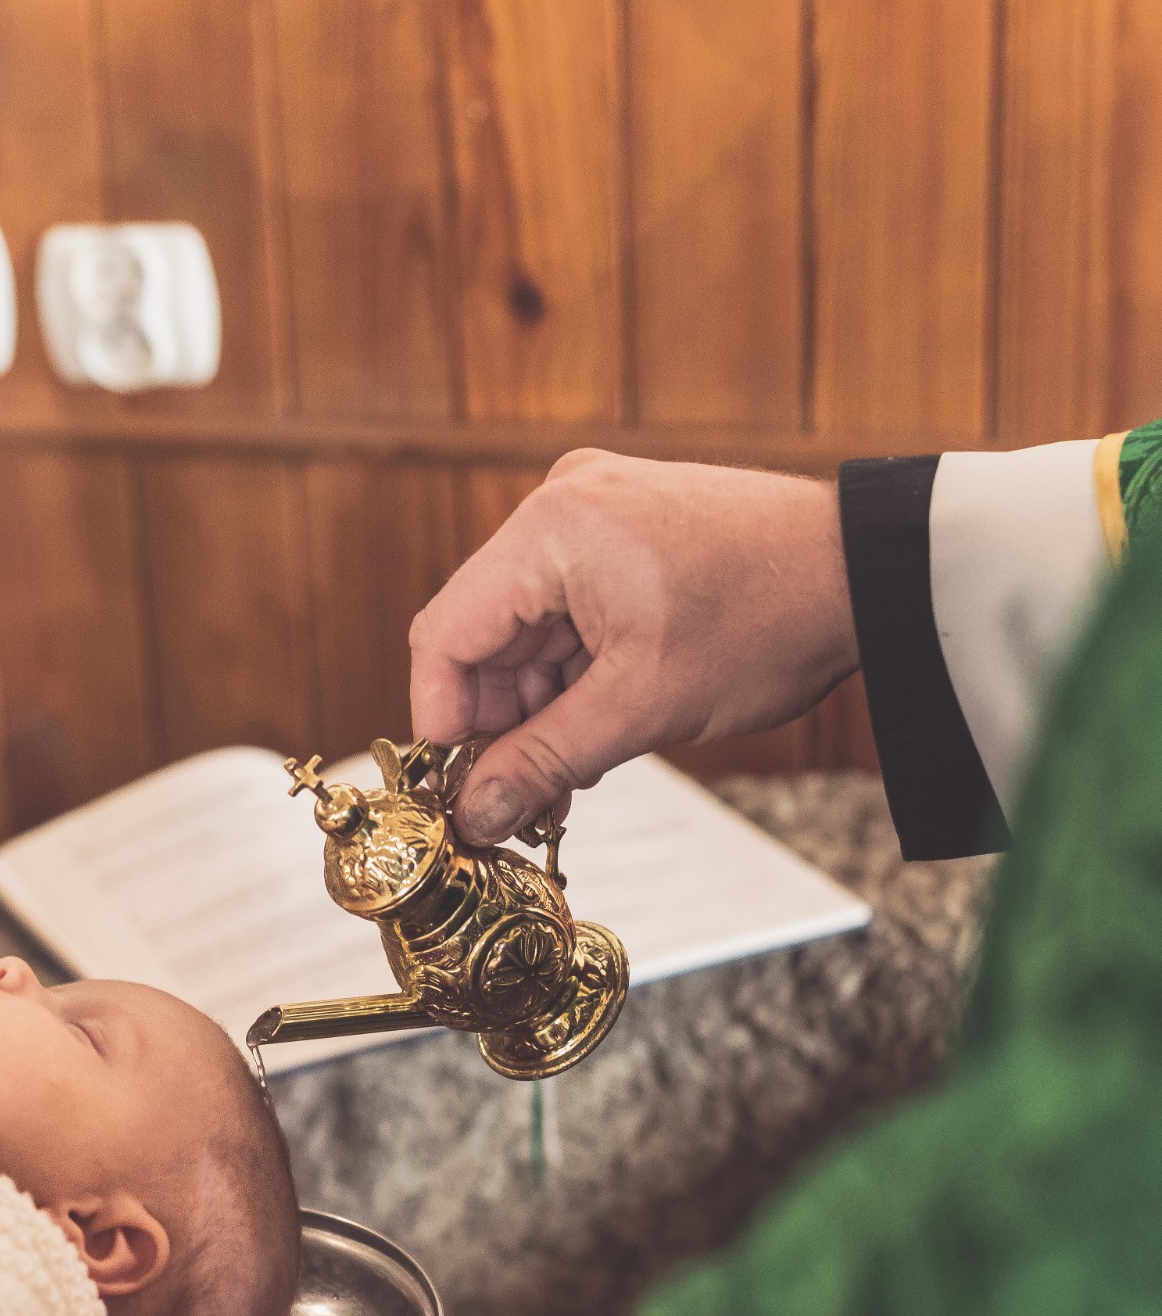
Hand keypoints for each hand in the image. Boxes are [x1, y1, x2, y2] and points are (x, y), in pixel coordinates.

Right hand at [410, 449, 856, 844]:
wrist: (873, 573)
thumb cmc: (772, 619)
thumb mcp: (645, 706)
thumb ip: (544, 760)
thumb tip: (473, 812)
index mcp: (550, 530)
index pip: (445, 634)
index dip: (441, 719)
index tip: (457, 784)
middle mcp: (559, 503)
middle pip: (482, 630)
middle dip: (498, 717)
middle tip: (522, 793)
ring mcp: (592, 508)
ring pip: (522, 625)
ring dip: (537, 700)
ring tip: (572, 767)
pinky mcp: (622, 525)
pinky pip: (563, 605)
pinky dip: (571, 667)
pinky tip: (597, 719)